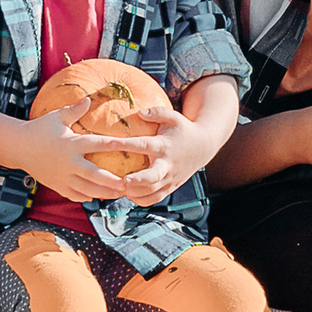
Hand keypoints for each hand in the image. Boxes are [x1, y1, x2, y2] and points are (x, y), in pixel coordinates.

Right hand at [16, 94, 158, 197]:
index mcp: (71, 144)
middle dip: (112, 181)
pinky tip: (98, 196)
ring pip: (87, 189)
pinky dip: (87, 197)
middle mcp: (68, 163)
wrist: (18, 147)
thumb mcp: (56, 117)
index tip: (130, 147)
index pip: (97, 144)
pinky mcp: (57, 185)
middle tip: (128, 183)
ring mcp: (62, 177)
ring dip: (104, 193)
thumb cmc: (39, 129)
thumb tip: (89, 99)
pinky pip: (75, 195)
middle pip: (95, 175)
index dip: (115, 145)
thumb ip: (74, 110)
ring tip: (119, 194)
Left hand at [95, 104, 214, 205]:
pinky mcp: (171, 187)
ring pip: (152, 192)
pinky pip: (155, 198)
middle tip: (122, 181)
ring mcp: (169, 178)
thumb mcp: (173, 117)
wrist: (203, 146)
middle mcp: (166, 164)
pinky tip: (129, 194)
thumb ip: (157, 112)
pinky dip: (141, 200)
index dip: (125, 144)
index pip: (142, 145)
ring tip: (118, 188)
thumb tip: (140, 112)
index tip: (108, 143)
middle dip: (137, 181)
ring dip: (134, 192)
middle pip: (152, 177)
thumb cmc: (182, 129)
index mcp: (163, 146)